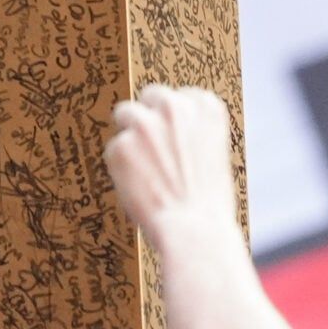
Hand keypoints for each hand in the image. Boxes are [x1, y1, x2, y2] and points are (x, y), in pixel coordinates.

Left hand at [104, 84, 244, 252]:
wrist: (196, 231)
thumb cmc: (207, 202)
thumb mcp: (212, 155)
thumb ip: (189, 132)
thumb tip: (164, 124)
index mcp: (205, 107)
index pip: (180, 97)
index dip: (176, 121)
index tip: (177, 139)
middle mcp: (173, 107)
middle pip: (149, 96)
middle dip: (150, 118)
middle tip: (155, 150)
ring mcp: (143, 124)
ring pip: (126, 116)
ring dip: (132, 138)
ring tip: (148, 171)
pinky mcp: (119, 146)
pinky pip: (114, 151)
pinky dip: (122, 167)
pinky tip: (141, 188)